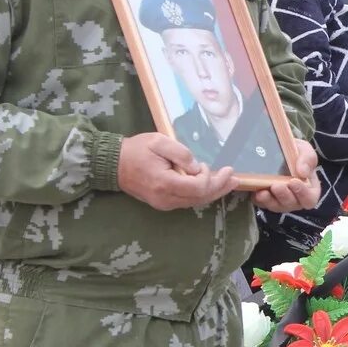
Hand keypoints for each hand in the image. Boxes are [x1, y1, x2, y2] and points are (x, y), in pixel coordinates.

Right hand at [118, 132, 236, 210]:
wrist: (113, 164)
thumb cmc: (136, 150)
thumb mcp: (159, 142)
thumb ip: (181, 153)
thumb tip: (197, 167)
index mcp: (164, 184)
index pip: (197, 188)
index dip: (210, 179)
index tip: (211, 165)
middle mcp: (165, 199)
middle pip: (200, 198)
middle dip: (219, 187)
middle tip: (234, 178)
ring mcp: (163, 204)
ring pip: (195, 202)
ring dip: (214, 192)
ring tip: (229, 183)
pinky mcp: (163, 204)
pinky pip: (187, 201)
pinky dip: (202, 194)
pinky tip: (211, 186)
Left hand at [253, 140, 320, 213]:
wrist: (279, 150)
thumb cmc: (297, 153)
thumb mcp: (305, 151)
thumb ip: (307, 159)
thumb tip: (302, 172)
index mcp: (309, 189)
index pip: (309, 199)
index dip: (302, 193)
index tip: (294, 181)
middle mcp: (295, 199)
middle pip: (291, 204)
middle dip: (283, 195)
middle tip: (276, 185)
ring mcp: (279, 201)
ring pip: (275, 206)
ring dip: (269, 200)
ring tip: (263, 191)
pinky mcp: (265, 200)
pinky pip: (262, 204)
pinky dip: (259, 199)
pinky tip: (255, 192)